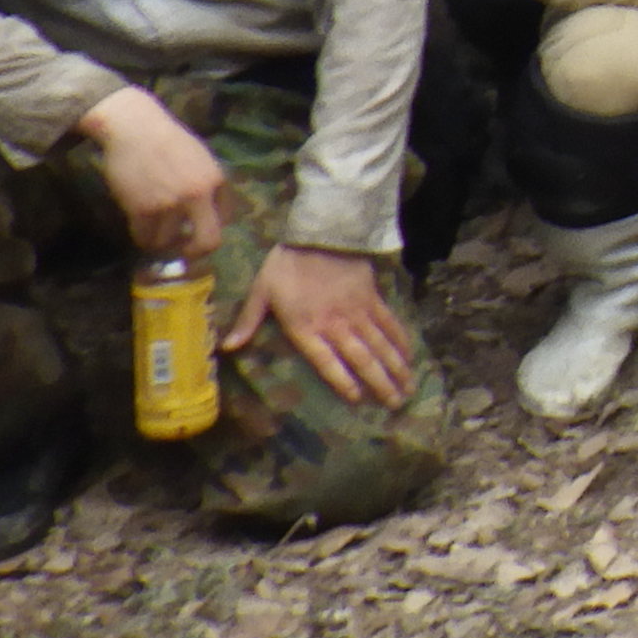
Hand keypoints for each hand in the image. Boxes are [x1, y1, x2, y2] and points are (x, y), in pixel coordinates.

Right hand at [79, 86, 230, 260]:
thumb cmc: (169, 141)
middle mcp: (197, 195)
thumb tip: (217, 218)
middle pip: (207, 242)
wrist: (135, 129)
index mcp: (216, 181)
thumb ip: (211, 187)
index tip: (199, 229)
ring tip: (156, 231)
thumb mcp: (202, 160)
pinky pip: (145, 236)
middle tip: (185, 251)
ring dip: (162, 241)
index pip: (225, 219)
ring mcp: (169, 204)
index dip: (212, 226)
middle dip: (196, 252)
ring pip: (168, 242)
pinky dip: (143, 236)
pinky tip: (142, 227)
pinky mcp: (142, 209)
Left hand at [229, 243, 413, 407]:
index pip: (328, 361)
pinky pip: (391, 324)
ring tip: (408, 388)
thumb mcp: (261, 290)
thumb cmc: (288, 264)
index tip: (358, 400)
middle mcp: (337, 325)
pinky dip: (401, 341)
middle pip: (363, 358)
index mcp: (308, 327)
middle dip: (380, 383)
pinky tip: (410, 357)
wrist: (322, 232)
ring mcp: (359, 313)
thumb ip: (248, 320)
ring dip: (396, 368)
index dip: (343, 381)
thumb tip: (227, 347)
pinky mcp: (373, 299)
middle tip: (396, 404)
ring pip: (381, 345)